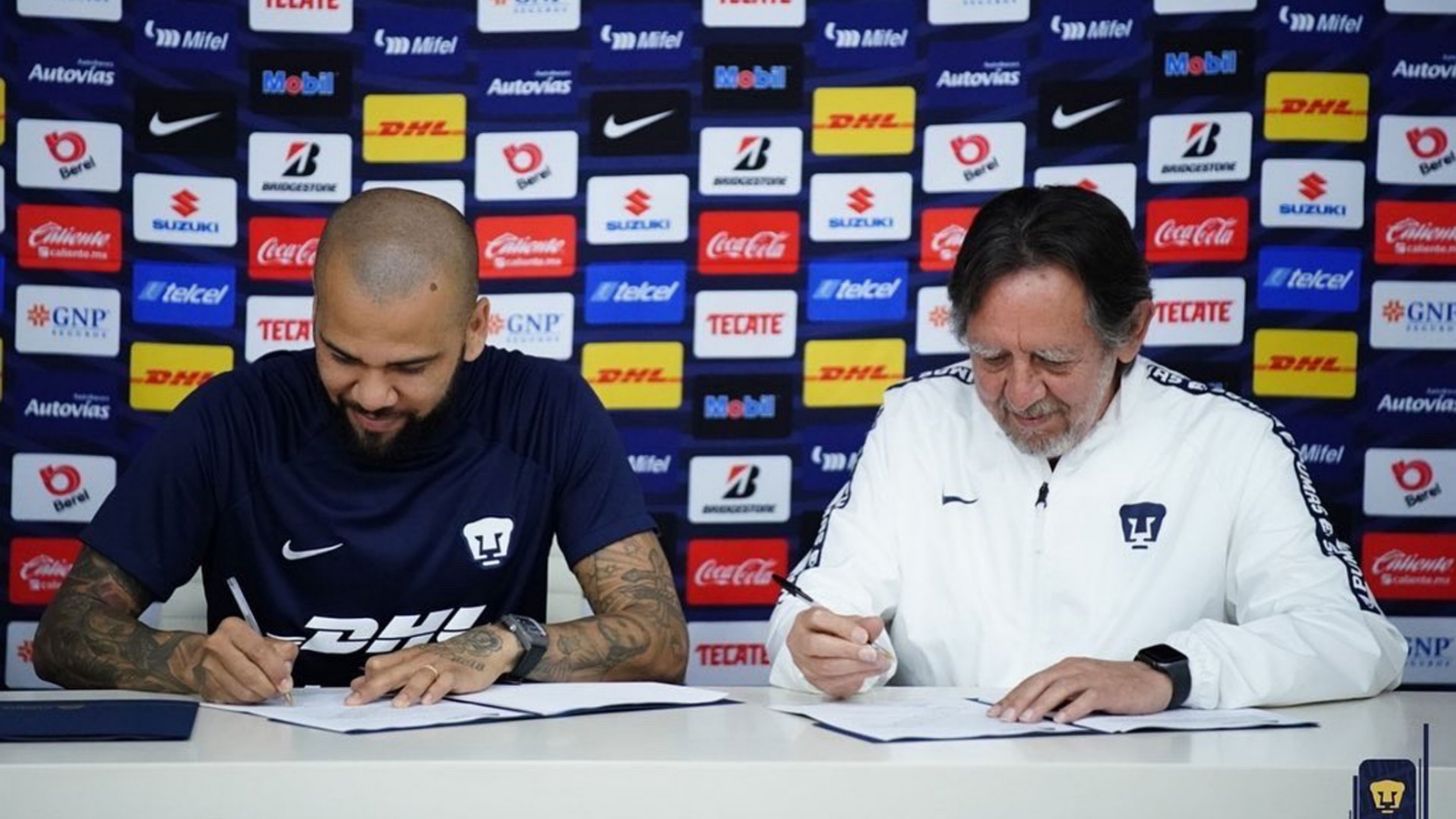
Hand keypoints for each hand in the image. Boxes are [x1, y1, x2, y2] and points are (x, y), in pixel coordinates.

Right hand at [187, 617, 298, 703]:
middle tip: (279, 690)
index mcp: (233, 629)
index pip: (259, 652)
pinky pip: (233, 699)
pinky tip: (252, 693)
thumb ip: (279, 649)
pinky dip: (247, 699)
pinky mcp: (206, 686)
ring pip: (242, 691)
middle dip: (270, 687)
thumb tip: (286, 668)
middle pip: (251, 675)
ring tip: (267, 691)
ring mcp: (208, 667)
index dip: (276, 670)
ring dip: (260, 695)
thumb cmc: (234, 645)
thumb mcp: (259, 637)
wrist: (198, 654)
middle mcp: (217, 646)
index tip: (286, 682)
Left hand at [345, 625, 523, 707]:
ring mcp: (440, 665)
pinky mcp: (458, 673)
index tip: (351, 695)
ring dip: (408, 691)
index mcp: (409, 657)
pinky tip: (428, 701)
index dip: (366, 680)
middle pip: (394, 672)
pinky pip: (445, 681)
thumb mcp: (417, 662)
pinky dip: (436, 691)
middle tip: (357, 701)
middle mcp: (421, 659)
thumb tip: (359, 682)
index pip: (381, 665)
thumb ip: (390, 672)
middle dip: (374, 687)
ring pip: (420, 676)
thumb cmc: (448, 658)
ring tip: (396, 705)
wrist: (484, 646)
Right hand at [784, 607, 890, 698]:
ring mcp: (805, 664)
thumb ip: (862, 623)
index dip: (843, 628)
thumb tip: (875, 625)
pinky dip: (856, 678)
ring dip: (857, 667)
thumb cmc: (831, 632)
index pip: (819, 620)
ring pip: (826, 668)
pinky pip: (834, 683)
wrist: (821, 650)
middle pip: (818, 646)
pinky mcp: (815, 682)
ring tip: (879, 663)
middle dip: (849, 651)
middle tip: (872, 654)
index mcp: (806, 620)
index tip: (864, 635)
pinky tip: (871, 671)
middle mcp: (800, 642)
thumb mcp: (847, 621)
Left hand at [987, 657, 1172, 723]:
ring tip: (1026, 719)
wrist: (1150, 680)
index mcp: (1065, 668)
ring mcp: (1091, 678)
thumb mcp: (1081, 686)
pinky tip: (1061, 720)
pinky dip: (1073, 708)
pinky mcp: (1108, 690)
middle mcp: (1075, 669)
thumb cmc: (1114, 685)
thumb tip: (1032, 711)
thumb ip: (1060, 696)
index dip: (1012, 695)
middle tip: (1004, 716)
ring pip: (1060, 688)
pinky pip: (1087, 698)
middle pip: (1041, 682)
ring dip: (1041, 704)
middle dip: (1019, 700)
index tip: (995, 710)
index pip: (1033, 681)